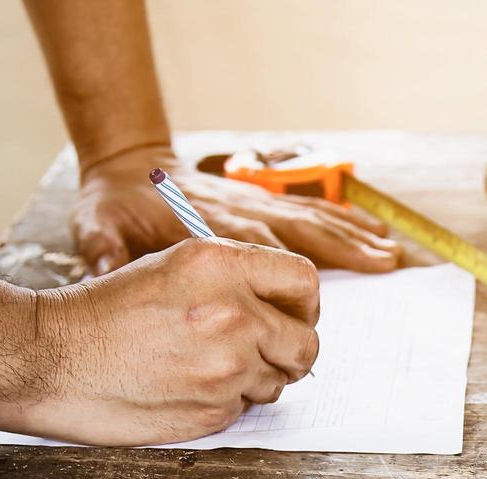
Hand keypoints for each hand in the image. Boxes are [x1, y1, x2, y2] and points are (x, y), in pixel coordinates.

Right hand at [22, 238, 319, 445]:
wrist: (50, 358)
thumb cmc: (104, 311)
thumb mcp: (173, 266)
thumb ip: (235, 280)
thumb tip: (287, 308)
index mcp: (222, 265)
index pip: (305, 282)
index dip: (305, 305)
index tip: (294, 315)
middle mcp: (233, 314)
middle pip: (306, 342)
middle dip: (291, 351)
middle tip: (265, 352)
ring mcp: (227, 367)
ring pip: (277, 381)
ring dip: (254, 378)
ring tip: (204, 366)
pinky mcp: (215, 409)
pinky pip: (244, 408)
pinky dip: (224, 402)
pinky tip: (185, 387)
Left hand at [72, 146, 400, 275]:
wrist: (127, 163)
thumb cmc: (115, 202)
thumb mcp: (97, 223)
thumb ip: (103, 246)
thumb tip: (105, 266)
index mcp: (208, 225)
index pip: (257, 248)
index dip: (284, 279)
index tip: (311, 306)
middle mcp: (241, 208)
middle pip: (300, 230)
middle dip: (343, 247)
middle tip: (382, 264)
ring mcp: (256, 202)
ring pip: (312, 218)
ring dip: (353, 235)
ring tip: (389, 253)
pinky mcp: (262, 201)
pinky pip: (310, 211)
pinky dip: (344, 221)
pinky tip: (373, 234)